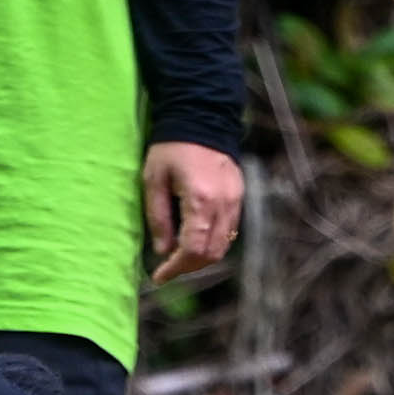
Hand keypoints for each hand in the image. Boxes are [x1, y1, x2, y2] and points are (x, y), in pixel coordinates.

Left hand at [145, 141, 248, 284]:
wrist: (201, 118)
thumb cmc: (171, 148)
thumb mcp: (154, 180)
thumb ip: (158, 218)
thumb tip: (163, 251)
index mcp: (200, 199)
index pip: (192, 249)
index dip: (175, 268)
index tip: (158, 276)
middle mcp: (223, 203)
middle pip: (211, 253)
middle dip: (188, 267)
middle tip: (167, 269)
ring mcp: (235, 199)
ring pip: (224, 245)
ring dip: (202, 258)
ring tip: (179, 257)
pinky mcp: (239, 195)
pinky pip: (229, 230)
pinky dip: (213, 243)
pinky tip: (195, 239)